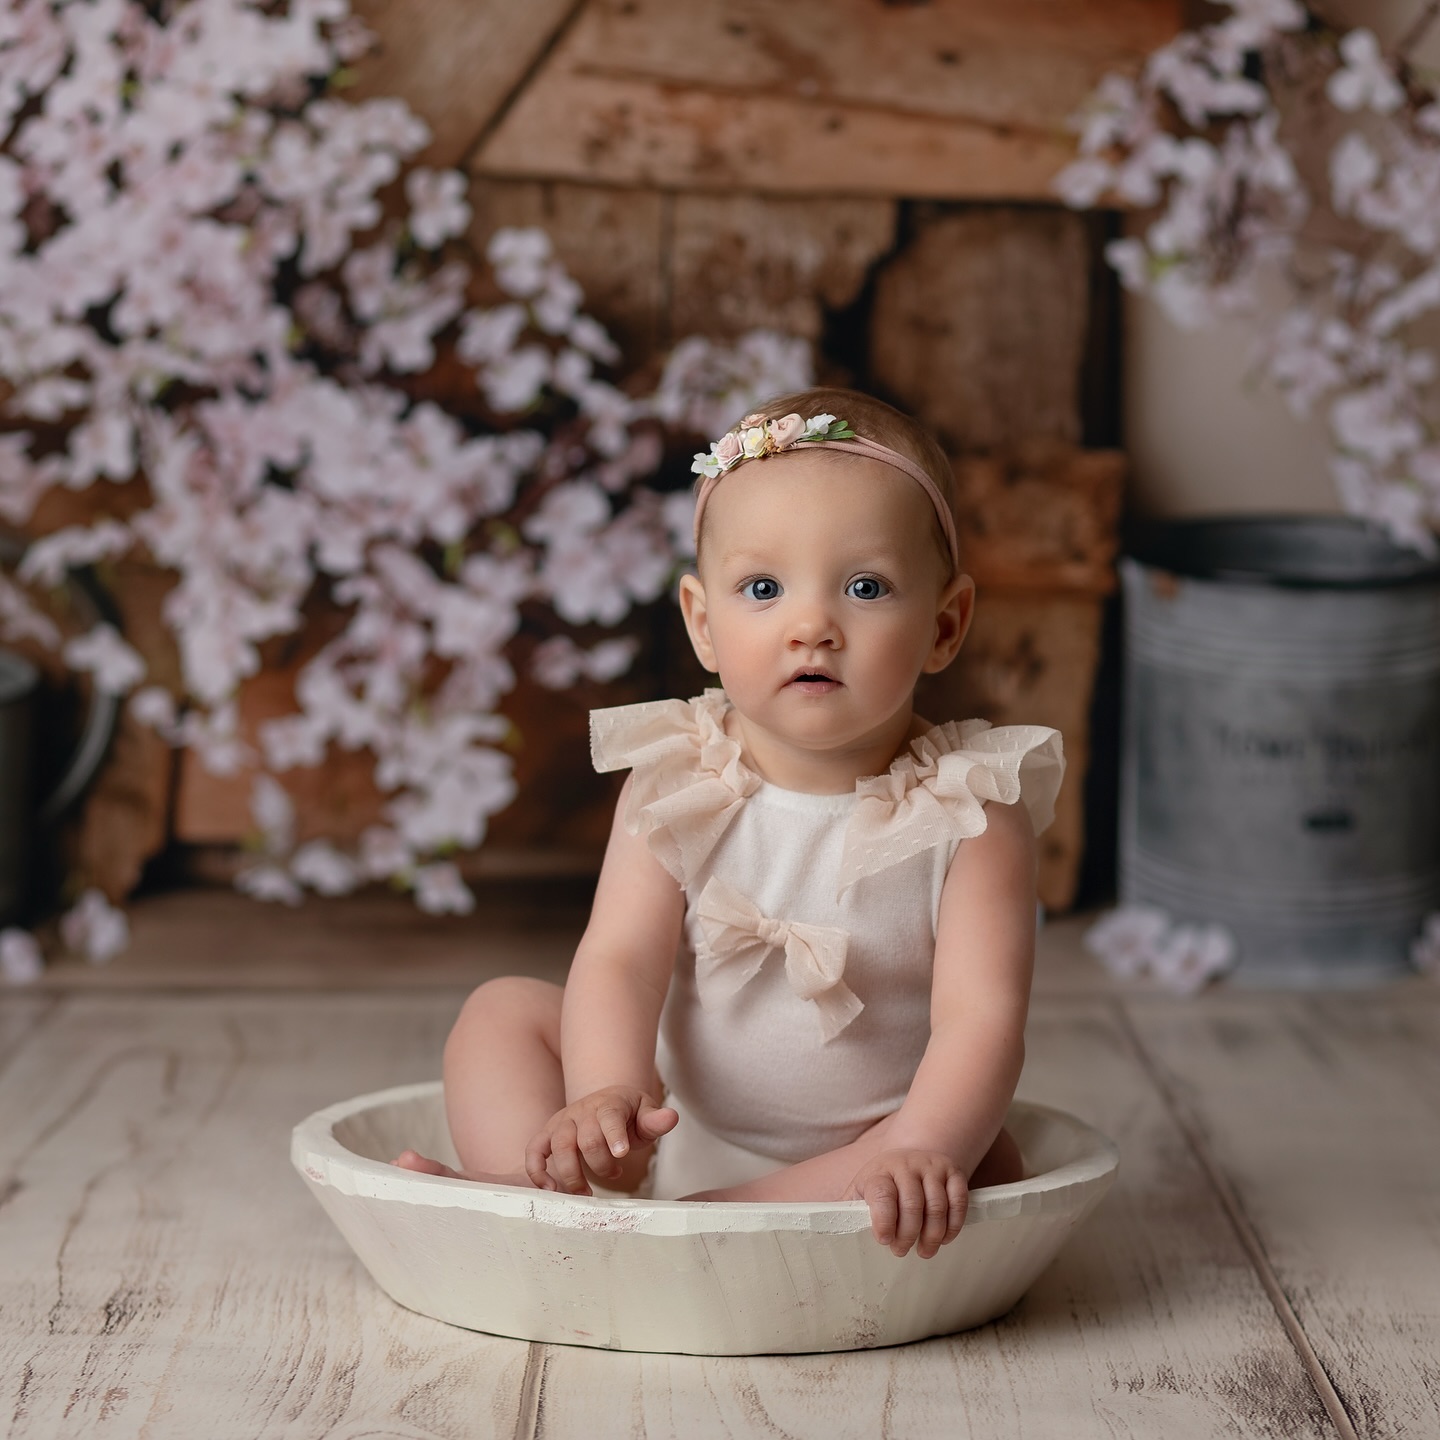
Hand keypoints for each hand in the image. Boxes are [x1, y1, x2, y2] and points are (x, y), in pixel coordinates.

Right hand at [525, 1087, 676, 1194]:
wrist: (603, 1100)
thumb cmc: (628, 1114)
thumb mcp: (645, 1113)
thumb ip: (655, 1120)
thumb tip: (671, 1117)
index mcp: (609, 1103)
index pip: (609, 1117)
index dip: (614, 1136)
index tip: (621, 1154)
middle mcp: (582, 1111)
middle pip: (586, 1139)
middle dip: (600, 1165)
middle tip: (614, 1174)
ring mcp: (563, 1122)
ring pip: (559, 1146)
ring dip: (571, 1174)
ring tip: (585, 1195)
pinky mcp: (548, 1134)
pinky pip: (534, 1150)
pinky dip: (537, 1171)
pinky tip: (551, 1189)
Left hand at [842, 1149, 968, 1258]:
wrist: (913, 1154)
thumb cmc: (883, 1182)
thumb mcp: (862, 1190)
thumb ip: (848, 1209)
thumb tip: (824, 1232)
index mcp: (879, 1171)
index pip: (881, 1193)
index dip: (883, 1219)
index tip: (884, 1240)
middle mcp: (906, 1164)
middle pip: (912, 1204)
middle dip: (908, 1235)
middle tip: (902, 1251)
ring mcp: (932, 1166)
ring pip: (937, 1206)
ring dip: (932, 1235)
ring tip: (924, 1251)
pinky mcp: (954, 1172)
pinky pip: (959, 1201)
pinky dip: (953, 1225)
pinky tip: (944, 1238)